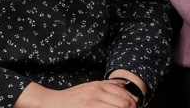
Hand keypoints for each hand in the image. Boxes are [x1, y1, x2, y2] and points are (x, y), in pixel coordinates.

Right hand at [16, 80, 138, 107]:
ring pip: (118, 107)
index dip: (133, 102)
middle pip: (124, 102)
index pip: (124, 93)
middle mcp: (97, 93)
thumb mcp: (90, 86)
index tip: (136, 107)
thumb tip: (124, 85)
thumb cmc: (72, 97)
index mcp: (99, 86)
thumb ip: (107, 85)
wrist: (53, 103)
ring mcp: (92, 103)